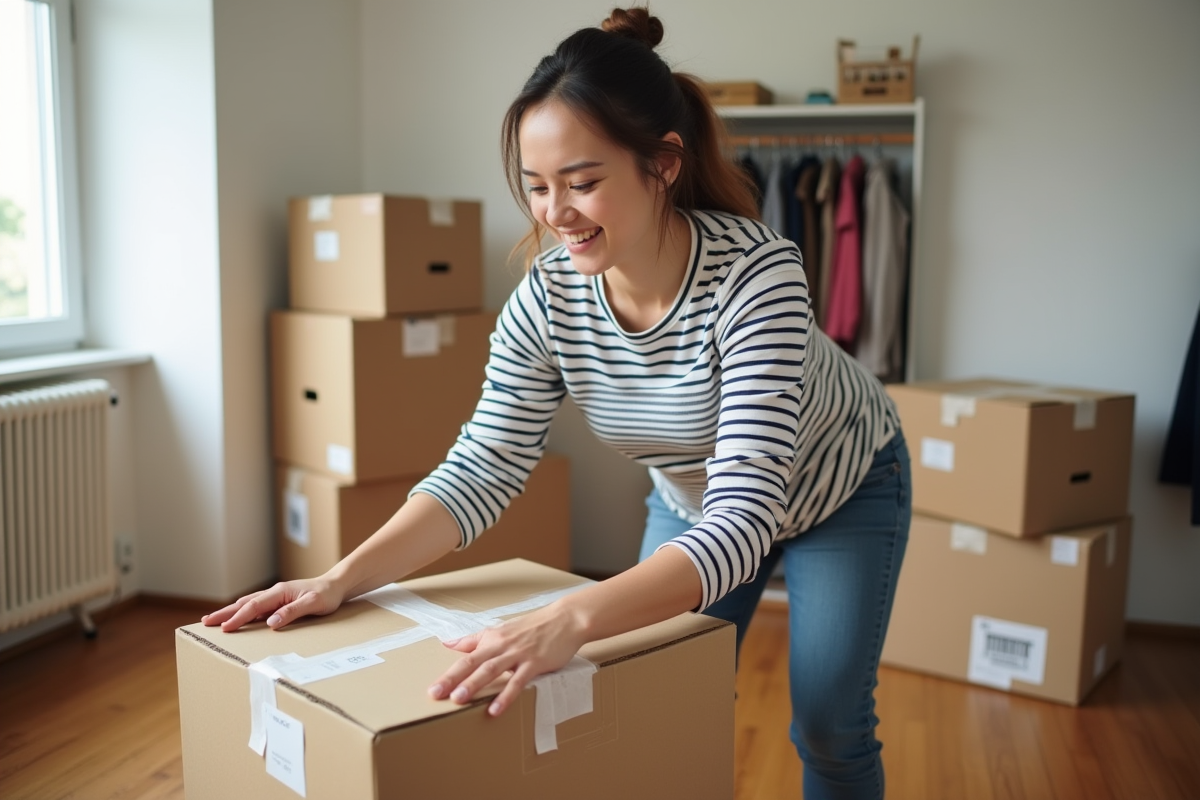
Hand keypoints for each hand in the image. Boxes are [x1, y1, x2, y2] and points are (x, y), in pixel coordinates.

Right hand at [201, 577, 345, 631]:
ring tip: (213, 619)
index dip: (239, 617)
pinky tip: (235, 617)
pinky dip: (241, 611)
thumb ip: (292, 612)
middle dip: (224, 613)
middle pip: (244, 603)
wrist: (335, 586)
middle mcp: (274, 593)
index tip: (225, 627)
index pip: (254, 606)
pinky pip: (255, 607)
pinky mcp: (278, 602)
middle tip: (205, 622)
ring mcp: (275, 596)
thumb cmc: (326, 595)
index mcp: (280, 592)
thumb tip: (270, 623)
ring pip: (247, 603)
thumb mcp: (313, 604)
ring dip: (230, 611)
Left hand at [427, 602, 586, 716]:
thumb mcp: (501, 630)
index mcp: (492, 638)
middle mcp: (501, 645)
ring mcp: (518, 654)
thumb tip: (448, 643)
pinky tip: (495, 709)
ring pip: (491, 669)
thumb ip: (474, 639)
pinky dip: (506, 695)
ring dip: (474, 684)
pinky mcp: (534, 663)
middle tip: (435, 693)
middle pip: (472, 662)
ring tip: (458, 700)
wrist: (565, 619)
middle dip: (452, 678)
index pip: (465, 657)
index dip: (448, 673)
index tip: (432, 688)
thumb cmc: (534, 627)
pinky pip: (518, 681)